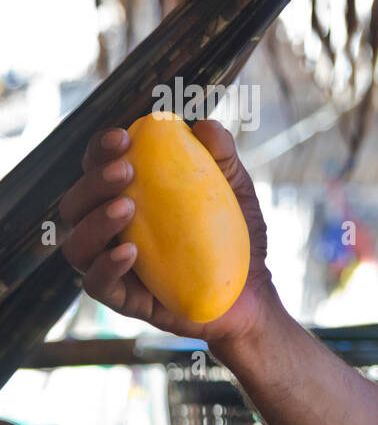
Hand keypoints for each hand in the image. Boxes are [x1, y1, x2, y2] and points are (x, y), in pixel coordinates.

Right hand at [58, 118, 281, 347]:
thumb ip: (220, 157)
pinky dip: (107, 266)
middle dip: (94, 182)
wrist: (253, 295)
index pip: (98, 168)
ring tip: (127, 207)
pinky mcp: (124, 300)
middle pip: (77, 203)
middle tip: (126, 171)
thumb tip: (205, 123)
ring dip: (96, 221)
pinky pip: (98, 284)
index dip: (101, 150)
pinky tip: (130, 252)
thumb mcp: (235, 191)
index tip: (124, 137)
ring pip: (78, 244)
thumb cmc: (235, 239)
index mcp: (127, 197)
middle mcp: (111, 231)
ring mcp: (113, 266)